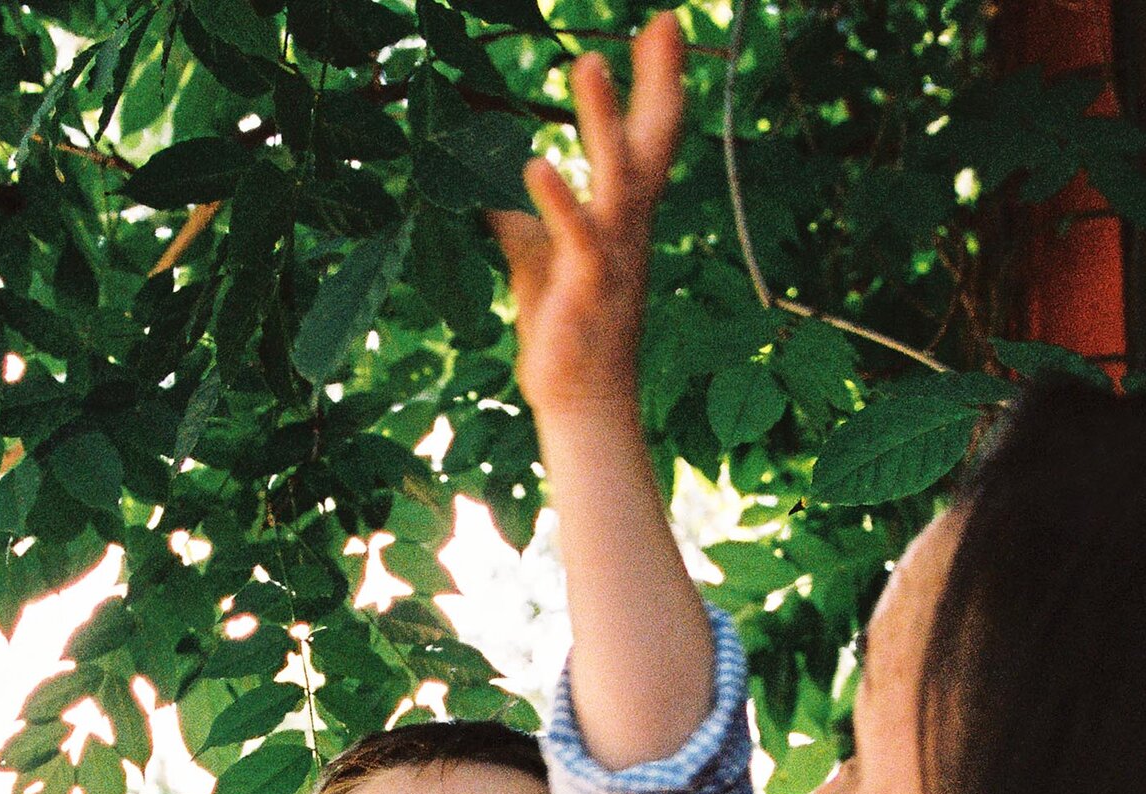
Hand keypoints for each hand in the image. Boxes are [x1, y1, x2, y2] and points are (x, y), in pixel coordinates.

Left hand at [488, 11, 686, 423]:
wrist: (583, 402)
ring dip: (603, 119)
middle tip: (663, 21)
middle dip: (659, 81)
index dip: (657, 81)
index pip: (649, 135)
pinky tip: (534, 162)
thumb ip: (514, 213)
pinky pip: (575, 238)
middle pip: (654, 142)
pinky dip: (557, 201)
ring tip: (586, 62)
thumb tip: (481, 182)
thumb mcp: (532, 257)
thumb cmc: (563, 328)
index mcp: (623, 216)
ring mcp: (613, 258)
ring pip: (618, 177)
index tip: (664, 24)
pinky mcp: (585, 290)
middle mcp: (629, 229)